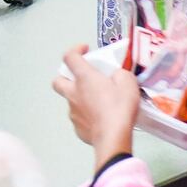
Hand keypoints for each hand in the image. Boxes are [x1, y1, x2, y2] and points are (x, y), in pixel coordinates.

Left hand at [53, 46, 138, 163]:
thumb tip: (117, 75)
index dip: (75, 50)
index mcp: (84, 77)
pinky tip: (100, 119)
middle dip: (65, 77)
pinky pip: (79, 118)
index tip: (84, 50)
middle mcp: (73, 93)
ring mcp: (73, 111)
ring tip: (98, 102)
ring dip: (80, 98)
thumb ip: (121, 74)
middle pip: (58, 80)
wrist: (113, 136)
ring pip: (70, 101)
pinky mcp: (78, 128)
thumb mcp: (128, 82)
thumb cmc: (119, 108)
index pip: (70, 57)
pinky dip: (87, 116)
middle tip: (80, 78)